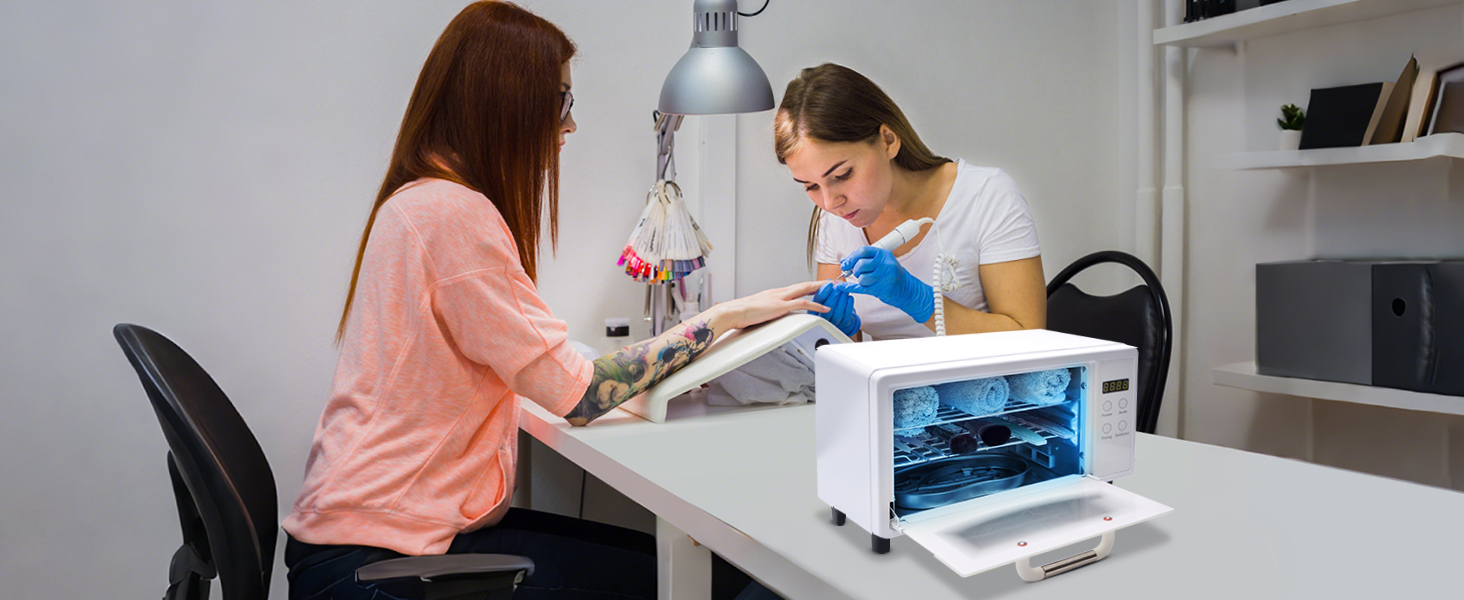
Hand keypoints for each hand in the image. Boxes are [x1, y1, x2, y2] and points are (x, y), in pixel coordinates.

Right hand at [708, 281, 827, 330]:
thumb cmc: (741, 314)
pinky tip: (824, 308)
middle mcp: (778, 292)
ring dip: (821, 290)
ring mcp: (780, 298)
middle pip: (803, 285)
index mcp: (773, 293)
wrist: (732, 312)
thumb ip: (767, 312)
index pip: (795, 287)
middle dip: (819, 284)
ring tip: (833, 290)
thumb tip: (770, 317)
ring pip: (805, 290)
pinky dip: (816, 305)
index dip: (808, 286)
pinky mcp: (780, 306)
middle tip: (832, 282)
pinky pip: (803, 304)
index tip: (818, 286)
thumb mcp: (758, 311)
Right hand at [811, 281, 859, 336]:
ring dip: (842, 300)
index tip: (829, 284)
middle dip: (834, 295)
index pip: (817, 301)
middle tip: (838, 287)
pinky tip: (849, 298)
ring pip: (837, 313)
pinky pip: (846, 316)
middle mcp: (822, 318)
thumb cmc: (832, 305)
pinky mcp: (843, 325)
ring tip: (844, 291)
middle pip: (827, 308)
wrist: (842, 317)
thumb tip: (833, 282)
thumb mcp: (825, 296)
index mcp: (814, 310)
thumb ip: (826, 289)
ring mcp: (833, 324)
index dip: (823, 292)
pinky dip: (849, 306)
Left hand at [840, 246, 934, 322]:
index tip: (845, 264)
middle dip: (855, 271)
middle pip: (861, 265)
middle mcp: (885, 263)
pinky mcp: (882, 289)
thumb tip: (845, 262)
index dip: (851, 257)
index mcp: (884, 254)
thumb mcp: (882, 262)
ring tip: (867, 281)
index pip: (863, 251)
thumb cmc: (892, 275)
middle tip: (858, 274)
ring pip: (862, 278)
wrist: (907, 289)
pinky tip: (841, 287)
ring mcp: (885, 276)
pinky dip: (849, 288)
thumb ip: (865, 259)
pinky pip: (861, 288)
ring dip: (860, 281)